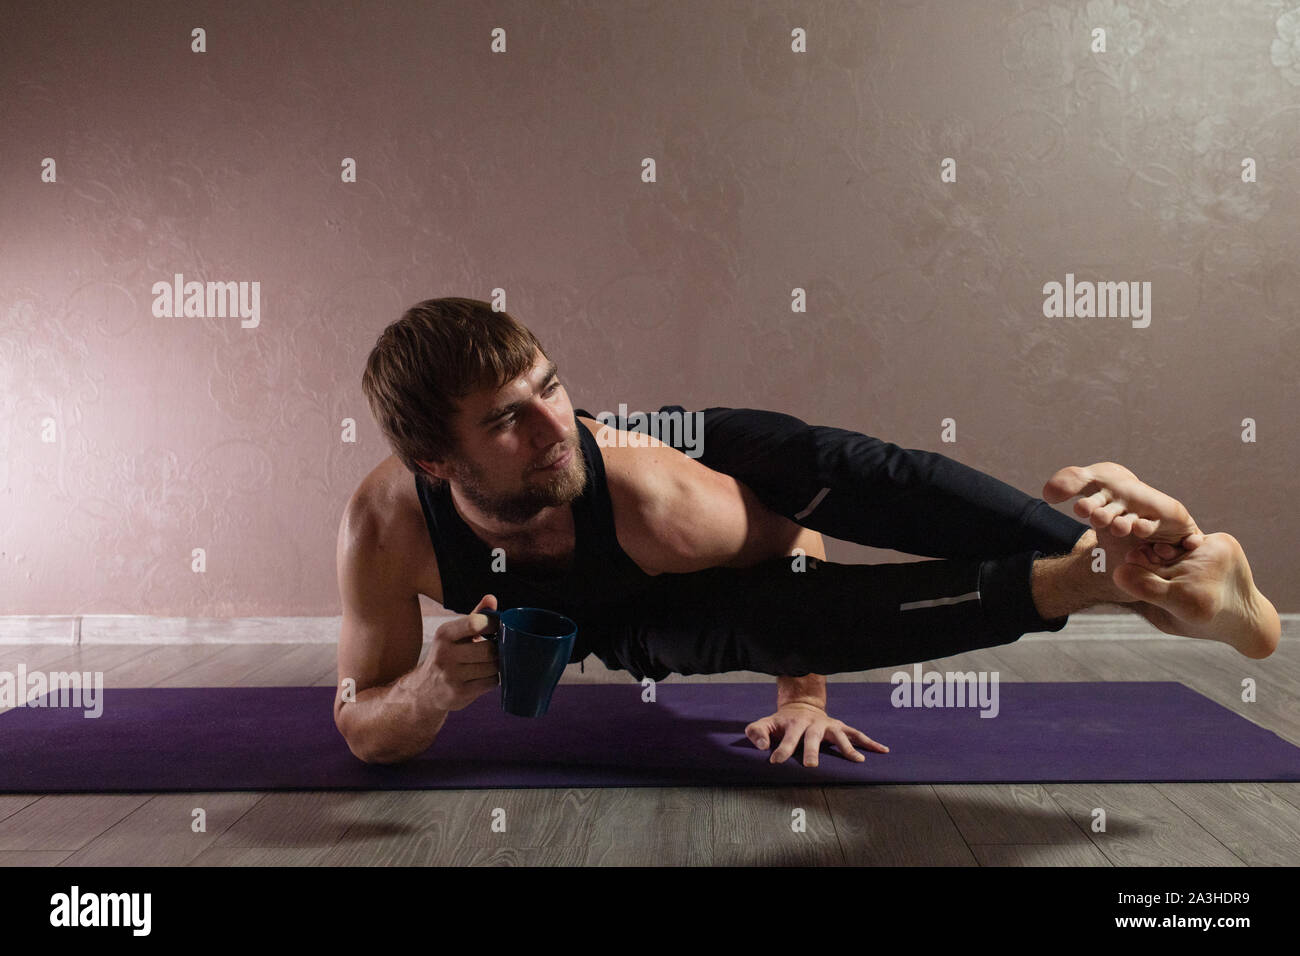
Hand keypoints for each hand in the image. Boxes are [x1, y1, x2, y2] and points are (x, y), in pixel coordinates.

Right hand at [426, 594, 500, 711]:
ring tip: (493, 662)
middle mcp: (445, 654)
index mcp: (444, 634)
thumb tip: (491, 598)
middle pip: (488, 649)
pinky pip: (490, 682)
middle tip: (499, 649)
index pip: (474, 623)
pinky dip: (495, 678)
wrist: (424, 690)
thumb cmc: (447, 656)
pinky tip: (488, 675)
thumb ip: (475, 616)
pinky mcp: (459, 693)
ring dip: (498, 665)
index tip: (500, 628)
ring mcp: (451, 675)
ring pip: (492, 667)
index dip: (494, 625)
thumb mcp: (454, 634)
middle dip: (498, 649)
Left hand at [745, 701, 888, 766]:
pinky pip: (856, 734)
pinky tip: (882, 750)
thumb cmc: (782, 722)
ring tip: (858, 761)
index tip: (776, 761)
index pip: (787, 738)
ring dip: (847, 748)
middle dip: (812, 751)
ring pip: (839, 736)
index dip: (781, 750)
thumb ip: (757, 733)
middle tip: (812, 766)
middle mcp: (813, 725)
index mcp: (794, 725)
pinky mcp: (840, 728)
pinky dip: (870, 742)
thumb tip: (763, 747)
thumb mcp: (765, 724)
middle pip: (813, 738)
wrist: (802, 706)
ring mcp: (828, 726)